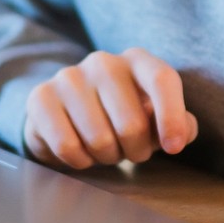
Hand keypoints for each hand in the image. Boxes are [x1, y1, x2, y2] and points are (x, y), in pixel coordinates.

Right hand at [22, 48, 198, 168]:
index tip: (173, 148)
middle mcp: (103, 62)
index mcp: (137, 61)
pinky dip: (80, 162)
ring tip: (104, 150)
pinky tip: (81, 153)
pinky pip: (68, 146)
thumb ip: (179, 125)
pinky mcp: (41, 97)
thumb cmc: (121, 116)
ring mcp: (69, 77)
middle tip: (130, 152)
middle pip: (131, 124)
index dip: (172, 117)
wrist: (67, 113)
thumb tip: (183, 133)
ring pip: (99, 140)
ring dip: (106, 158)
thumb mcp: (155, 118)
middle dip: (135, 151)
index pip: (162, 80)